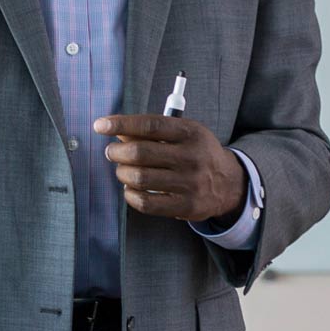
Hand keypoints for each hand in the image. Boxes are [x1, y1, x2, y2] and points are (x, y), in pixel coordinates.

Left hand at [94, 114, 246, 224]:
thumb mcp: (182, 133)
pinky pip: (147, 203)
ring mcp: (190, 183)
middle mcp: (191, 157)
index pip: (150, 125)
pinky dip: (130, 195)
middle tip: (111, 152)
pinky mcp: (187, 205)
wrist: (229, 183)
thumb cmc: (196, 152)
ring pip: (140, 178)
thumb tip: (117, 132)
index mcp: (190, 132)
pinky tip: (130, 189)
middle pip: (140, 153)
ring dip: (122, 173)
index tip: (101, 125)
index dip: (121, 124)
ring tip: (122, 170)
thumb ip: (152, 131)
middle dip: (117, 152)